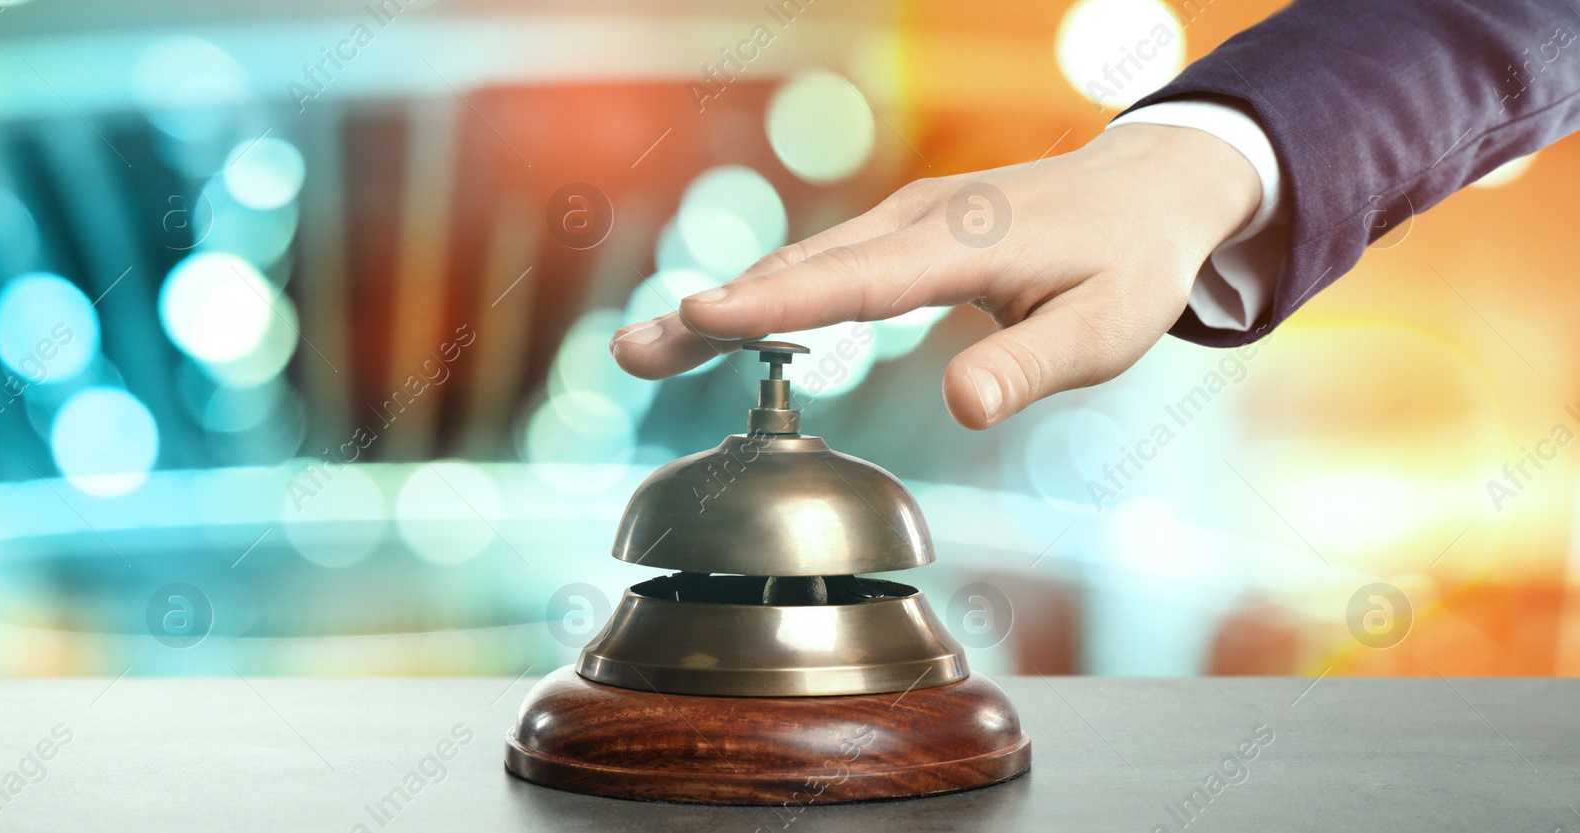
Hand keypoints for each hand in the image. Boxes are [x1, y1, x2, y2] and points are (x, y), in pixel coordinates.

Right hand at [610, 123, 1260, 428]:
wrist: (1153, 188)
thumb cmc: (1131, 262)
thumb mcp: (1108, 326)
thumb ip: (1033, 366)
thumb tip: (962, 406)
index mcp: (962, 243)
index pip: (852, 280)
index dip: (773, 304)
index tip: (697, 318)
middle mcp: (919, 221)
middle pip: (799, 267)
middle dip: (713, 311)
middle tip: (634, 349)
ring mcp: (908, 220)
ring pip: (802, 260)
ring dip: (728, 302)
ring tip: (653, 346)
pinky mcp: (907, 231)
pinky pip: (824, 260)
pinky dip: (769, 291)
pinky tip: (730, 320)